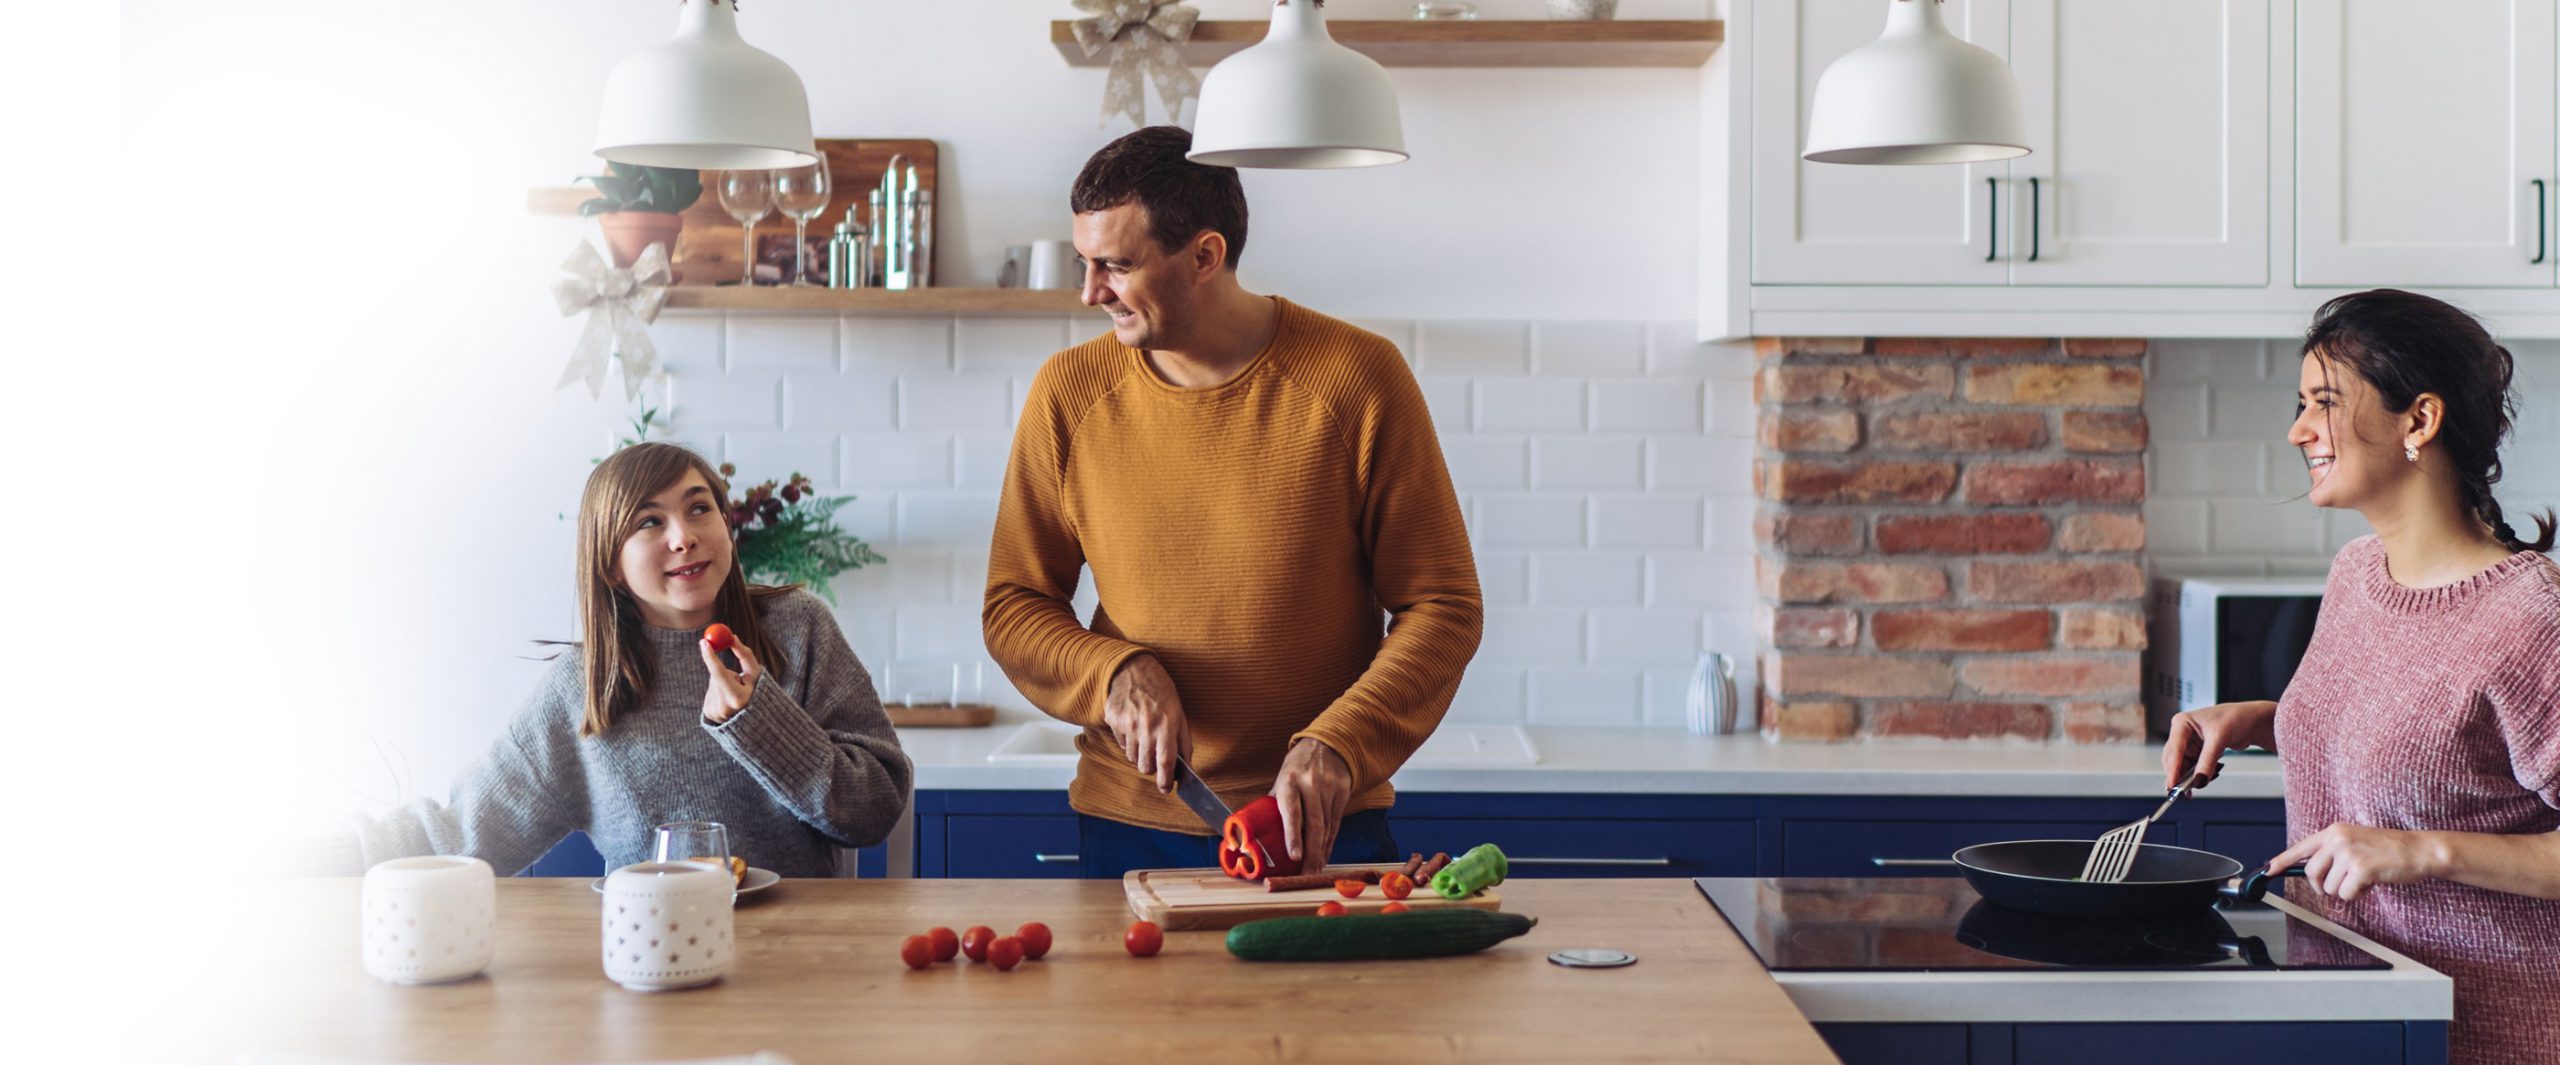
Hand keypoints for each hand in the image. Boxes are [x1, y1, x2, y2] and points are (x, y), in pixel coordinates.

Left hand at [700, 639, 763, 723]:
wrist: (756, 722)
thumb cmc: (759, 691)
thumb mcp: (756, 674)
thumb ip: (745, 655)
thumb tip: (731, 637)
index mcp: (738, 698)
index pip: (719, 672)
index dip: (710, 656)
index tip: (704, 642)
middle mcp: (725, 707)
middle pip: (715, 677)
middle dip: (722, 671)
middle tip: (733, 675)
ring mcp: (716, 713)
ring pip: (712, 685)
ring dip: (722, 683)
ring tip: (735, 692)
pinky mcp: (710, 714)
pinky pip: (710, 694)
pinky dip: (718, 692)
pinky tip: (728, 700)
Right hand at [1104, 654, 1189, 791]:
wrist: (1132, 670)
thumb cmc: (1161, 692)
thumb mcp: (1179, 714)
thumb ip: (1183, 743)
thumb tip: (1186, 769)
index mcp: (1166, 725)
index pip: (1166, 761)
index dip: (1166, 780)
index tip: (1166, 789)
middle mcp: (1146, 727)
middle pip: (1145, 767)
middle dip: (1152, 769)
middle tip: (1156, 760)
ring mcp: (1127, 725)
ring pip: (1133, 758)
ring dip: (1140, 755)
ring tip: (1145, 737)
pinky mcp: (1113, 722)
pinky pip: (1122, 745)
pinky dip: (1129, 743)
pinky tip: (1133, 727)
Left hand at [1274, 737, 1352, 874]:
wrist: (1326, 745)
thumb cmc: (1297, 768)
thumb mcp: (1282, 780)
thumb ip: (1274, 805)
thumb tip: (1255, 832)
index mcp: (1290, 780)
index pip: (1292, 811)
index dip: (1293, 835)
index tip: (1295, 856)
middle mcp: (1311, 784)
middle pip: (1314, 825)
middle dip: (1311, 853)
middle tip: (1306, 874)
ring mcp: (1329, 788)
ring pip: (1327, 827)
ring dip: (1321, 852)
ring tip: (1314, 871)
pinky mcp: (1343, 792)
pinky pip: (1336, 823)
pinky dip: (1330, 842)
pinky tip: (1325, 855)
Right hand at [2161, 700, 2276, 789]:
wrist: (2252, 721)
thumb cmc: (2236, 718)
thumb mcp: (2220, 739)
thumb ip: (2207, 761)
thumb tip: (2199, 781)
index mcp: (2182, 723)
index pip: (2174, 749)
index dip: (2173, 768)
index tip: (2173, 784)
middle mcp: (2183, 733)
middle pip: (2174, 759)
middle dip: (2180, 775)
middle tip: (2184, 792)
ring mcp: (2190, 744)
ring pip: (2183, 766)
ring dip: (2192, 776)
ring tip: (2204, 781)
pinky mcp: (2199, 752)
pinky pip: (2194, 768)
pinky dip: (2200, 774)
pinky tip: (2209, 776)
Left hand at [2269, 823, 2445, 902]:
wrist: (2419, 850)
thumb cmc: (2389, 849)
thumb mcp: (2355, 842)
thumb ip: (2333, 853)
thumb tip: (2312, 871)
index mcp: (2334, 831)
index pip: (2300, 848)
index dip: (2281, 861)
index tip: (2267, 870)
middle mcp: (2337, 839)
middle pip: (2311, 873)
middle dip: (2323, 886)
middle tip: (2341, 885)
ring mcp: (2348, 853)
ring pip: (2330, 887)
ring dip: (2346, 890)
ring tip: (2364, 878)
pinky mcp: (2360, 868)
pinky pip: (2346, 894)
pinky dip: (2358, 895)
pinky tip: (2371, 883)